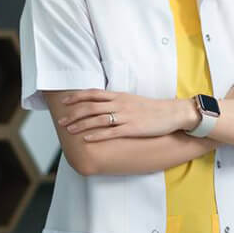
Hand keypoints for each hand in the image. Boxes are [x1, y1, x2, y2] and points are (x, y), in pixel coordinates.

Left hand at [57, 90, 190, 141]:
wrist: (173, 113)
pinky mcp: (132, 128)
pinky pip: (111, 132)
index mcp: (120, 96)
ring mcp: (126, 117)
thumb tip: (101, 105)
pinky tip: (86, 139)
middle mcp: (120, 104)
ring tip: (69, 130)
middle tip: (61, 121)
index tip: (65, 101)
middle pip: (91, 107)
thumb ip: (117, 101)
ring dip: (81, 125)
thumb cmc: (153, 109)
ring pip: (98, 119)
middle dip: (73, 114)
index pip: (94, 94)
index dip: (77, 97)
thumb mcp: (133, 100)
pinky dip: (96, 135)